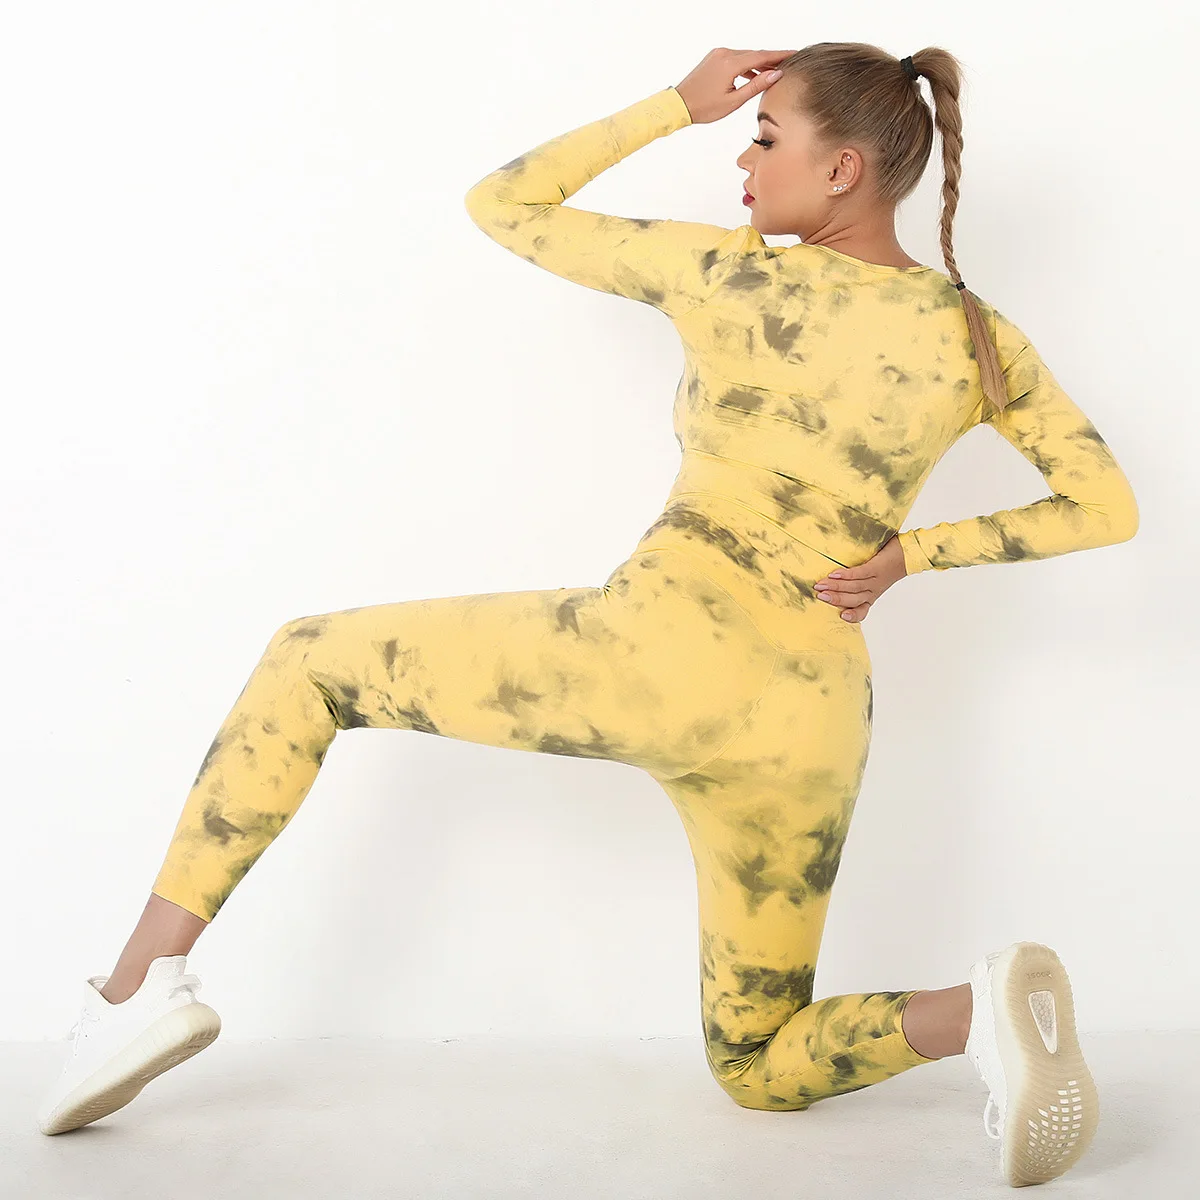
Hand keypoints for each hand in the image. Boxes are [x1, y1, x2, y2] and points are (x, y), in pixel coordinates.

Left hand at [674, 48, 795, 124]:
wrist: (679, 104)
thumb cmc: (704, 107)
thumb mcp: (734, 101)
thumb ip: (756, 86)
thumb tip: (775, 74)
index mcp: (730, 63)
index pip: (762, 56)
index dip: (780, 55)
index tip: (794, 54)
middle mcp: (725, 54)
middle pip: (755, 54)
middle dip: (772, 59)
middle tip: (789, 63)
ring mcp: (718, 54)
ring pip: (745, 56)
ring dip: (759, 63)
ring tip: (774, 72)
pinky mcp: (714, 58)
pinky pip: (736, 58)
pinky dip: (746, 65)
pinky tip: (754, 75)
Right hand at [813, 536, 907, 623]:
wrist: (910, 554)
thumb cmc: (890, 564)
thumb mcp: (875, 578)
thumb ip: (858, 580)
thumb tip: (833, 576)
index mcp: (872, 595)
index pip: (862, 610)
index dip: (852, 616)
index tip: (841, 616)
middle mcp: (873, 590)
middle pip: (853, 599)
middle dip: (834, 599)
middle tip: (819, 596)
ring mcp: (875, 580)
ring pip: (853, 588)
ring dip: (835, 587)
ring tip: (821, 585)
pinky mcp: (876, 568)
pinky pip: (859, 574)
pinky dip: (846, 575)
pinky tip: (834, 574)